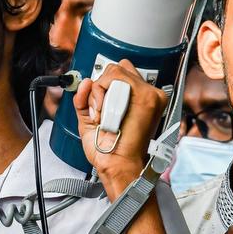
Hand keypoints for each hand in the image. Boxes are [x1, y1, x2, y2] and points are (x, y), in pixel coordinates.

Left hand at [73, 61, 167, 198]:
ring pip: (115, 71)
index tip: (99, 104)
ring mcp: (148, 94)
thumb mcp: (90, 120)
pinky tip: (104, 114)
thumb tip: (85, 83)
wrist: (117, 164)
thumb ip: (85, 99)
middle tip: (99, 112)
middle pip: (117, 68)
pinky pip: (116, 79)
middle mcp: (145, 94)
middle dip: (100, 88)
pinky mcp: (147, 97)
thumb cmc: (107, 150)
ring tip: (102, 116)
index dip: (105, 85)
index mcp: (137, 99)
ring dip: (100, 93)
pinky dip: (102, 94)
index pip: (121, 73)